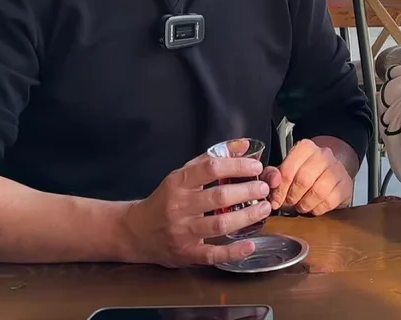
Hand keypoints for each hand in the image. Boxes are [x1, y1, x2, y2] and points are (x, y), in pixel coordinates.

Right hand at [118, 153, 271, 267]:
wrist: (136, 231)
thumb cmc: (165, 199)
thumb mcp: (182, 175)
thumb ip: (211, 159)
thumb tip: (243, 146)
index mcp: (178, 183)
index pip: (210, 168)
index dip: (236, 166)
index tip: (255, 167)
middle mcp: (179, 206)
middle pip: (218, 197)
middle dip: (246, 191)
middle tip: (264, 188)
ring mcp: (182, 232)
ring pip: (218, 225)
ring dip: (246, 217)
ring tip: (264, 208)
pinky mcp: (186, 253)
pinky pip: (212, 254)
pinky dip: (233, 252)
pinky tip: (250, 245)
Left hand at [264, 138, 353, 215]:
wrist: (329, 174)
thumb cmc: (303, 174)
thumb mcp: (285, 172)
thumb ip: (272, 175)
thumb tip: (271, 182)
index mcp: (305, 148)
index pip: (288, 170)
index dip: (279, 190)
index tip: (275, 202)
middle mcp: (323, 154)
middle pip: (303, 180)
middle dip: (293, 197)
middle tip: (289, 204)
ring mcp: (337, 168)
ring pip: (318, 191)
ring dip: (305, 204)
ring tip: (301, 206)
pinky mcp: (346, 184)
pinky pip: (330, 201)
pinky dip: (318, 209)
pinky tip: (314, 207)